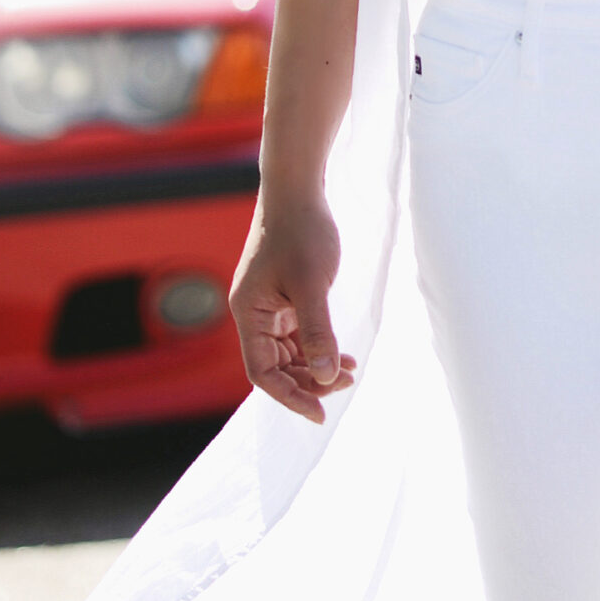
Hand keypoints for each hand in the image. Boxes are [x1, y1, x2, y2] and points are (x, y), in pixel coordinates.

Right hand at [230, 193, 357, 423]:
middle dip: (309, 381)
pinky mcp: (283, 296)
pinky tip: (343, 354)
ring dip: (316, 366)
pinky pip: (297, 334)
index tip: (321, 412)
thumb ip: (317, 331)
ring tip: (351, 372)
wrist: (298, 188)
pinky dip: (317, 347)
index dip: (290, 396)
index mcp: (248, 314)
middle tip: (346, 384)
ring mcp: (268, 305)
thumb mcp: (312, 283)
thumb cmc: (302, 231)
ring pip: (288, 353)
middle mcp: (253, 313)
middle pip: (276, 366)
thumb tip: (327, 375)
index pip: (262, 373)